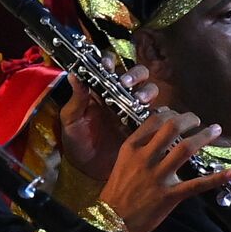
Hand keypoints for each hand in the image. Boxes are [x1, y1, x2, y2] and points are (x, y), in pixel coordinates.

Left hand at [60, 63, 158, 180]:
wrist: (88, 169)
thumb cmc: (77, 141)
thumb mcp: (71, 120)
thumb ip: (76, 99)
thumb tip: (73, 75)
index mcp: (100, 90)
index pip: (108, 67)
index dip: (110, 61)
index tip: (107, 66)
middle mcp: (119, 95)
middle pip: (136, 75)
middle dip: (135, 75)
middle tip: (126, 84)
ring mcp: (133, 110)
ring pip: (148, 91)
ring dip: (147, 92)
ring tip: (139, 101)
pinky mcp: (145, 126)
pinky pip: (158, 115)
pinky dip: (160, 112)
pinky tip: (154, 117)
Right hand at [99, 108, 230, 231]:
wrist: (112, 220)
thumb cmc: (116, 192)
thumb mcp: (121, 163)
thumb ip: (138, 149)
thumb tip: (157, 136)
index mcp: (132, 148)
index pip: (153, 121)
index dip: (169, 113)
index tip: (176, 114)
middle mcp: (145, 158)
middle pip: (172, 128)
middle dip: (189, 119)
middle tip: (197, 120)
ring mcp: (159, 176)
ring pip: (186, 149)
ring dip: (204, 137)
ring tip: (215, 130)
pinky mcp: (170, 195)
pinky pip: (197, 184)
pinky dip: (216, 178)